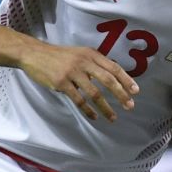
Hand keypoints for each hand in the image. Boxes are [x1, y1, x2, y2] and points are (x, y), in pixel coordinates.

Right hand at [19, 39, 138, 121]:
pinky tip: (94, 116)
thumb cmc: (59, 56)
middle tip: (130, 106)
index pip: (114, 67)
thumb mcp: (80, 54)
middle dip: (121, 94)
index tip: (135, 91)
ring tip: (113, 117)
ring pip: (94, 93)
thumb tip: (113, 76)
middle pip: (108, 80)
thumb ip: (94, 63)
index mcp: (91, 54)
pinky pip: (79, 100)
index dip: (126, 80)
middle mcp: (84, 62)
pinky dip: (88, 110)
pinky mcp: (62, 83)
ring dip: (105, 107)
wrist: (35, 54)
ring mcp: (73, 73)